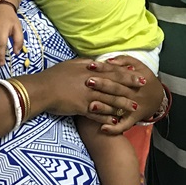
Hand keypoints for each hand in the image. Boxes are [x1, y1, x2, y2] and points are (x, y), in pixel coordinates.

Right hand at [37, 57, 153, 133]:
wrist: (42, 89)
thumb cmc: (55, 75)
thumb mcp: (73, 64)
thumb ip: (87, 64)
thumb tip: (97, 63)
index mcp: (90, 71)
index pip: (113, 72)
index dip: (127, 73)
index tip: (138, 74)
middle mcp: (92, 83)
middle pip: (115, 85)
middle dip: (130, 88)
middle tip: (143, 90)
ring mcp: (88, 96)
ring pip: (110, 100)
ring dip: (123, 104)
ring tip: (134, 108)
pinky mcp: (82, 108)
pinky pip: (98, 114)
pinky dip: (108, 117)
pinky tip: (116, 121)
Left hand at [95, 55, 161, 132]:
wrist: (158, 99)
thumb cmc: (145, 80)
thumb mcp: (140, 66)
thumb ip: (125, 60)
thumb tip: (109, 60)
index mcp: (136, 78)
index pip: (118, 72)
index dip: (104, 69)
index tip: (91, 66)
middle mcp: (133, 93)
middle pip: (116, 89)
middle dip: (102, 85)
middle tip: (88, 82)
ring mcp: (132, 107)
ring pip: (117, 107)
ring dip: (104, 107)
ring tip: (91, 106)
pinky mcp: (132, 119)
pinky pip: (123, 125)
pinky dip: (114, 128)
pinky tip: (103, 129)